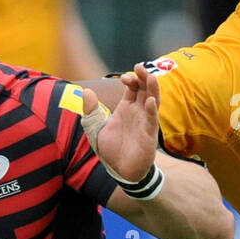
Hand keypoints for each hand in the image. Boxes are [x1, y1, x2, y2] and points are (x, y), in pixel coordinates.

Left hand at [80, 63, 158, 182]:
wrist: (119, 171)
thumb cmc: (111, 150)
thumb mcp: (95, 128)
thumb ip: (91, 111)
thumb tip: (86, 91)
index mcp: (127, 108)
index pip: (133, 88)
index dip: (131, 79)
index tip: (124, 77)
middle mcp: (138, 113)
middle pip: (146, 90)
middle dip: (144, 77)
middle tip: (140, 67)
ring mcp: (145, 122)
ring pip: (153, 101)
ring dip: (153, 89)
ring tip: (151, 77)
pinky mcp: (149, 135)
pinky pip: (152, 120)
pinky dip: (151, 110)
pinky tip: (150, 101)